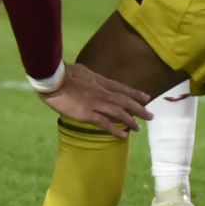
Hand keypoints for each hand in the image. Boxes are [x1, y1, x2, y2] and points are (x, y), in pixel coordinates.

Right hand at [38, 62, 153, 136]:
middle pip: (125, 101)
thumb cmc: (63, 73)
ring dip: (130, 120)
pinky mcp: (87, 114)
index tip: (146, 97)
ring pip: (119, 113)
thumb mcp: (82, 70)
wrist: (53, 79)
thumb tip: (92, 77)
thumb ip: (90, 76)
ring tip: (139, 128)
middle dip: (139, 109)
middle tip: (150, 115)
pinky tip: (123, 135)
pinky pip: (105, 123)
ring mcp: (96, 103)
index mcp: (101, 81)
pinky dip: (116, 129)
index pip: (122, 88)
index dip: (135, 93)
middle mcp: (102, 92)